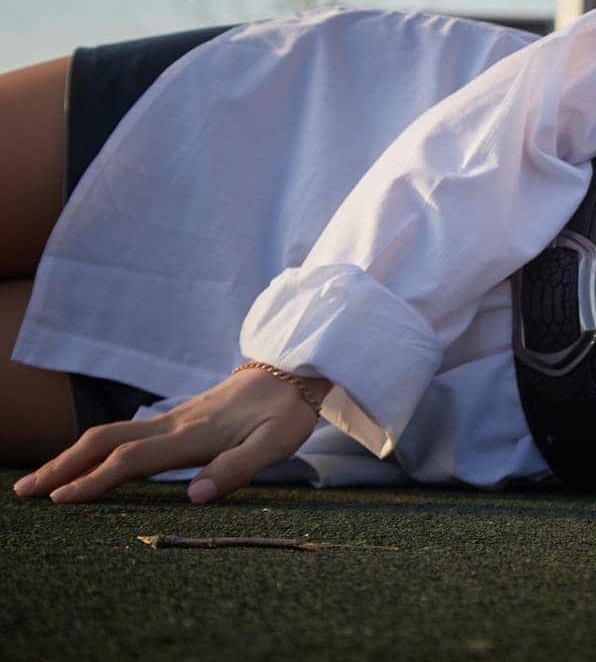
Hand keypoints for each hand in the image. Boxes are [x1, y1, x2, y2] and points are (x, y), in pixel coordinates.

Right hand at [12, 366, 327, 504]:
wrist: (294, 369)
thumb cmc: (286, 412)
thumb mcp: (275, 443)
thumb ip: (237, 469)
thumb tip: (194, 497)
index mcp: (192, 436)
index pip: (132, 459)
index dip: (95, 480)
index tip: (60, 501)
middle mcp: (174, 425)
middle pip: (105, 442)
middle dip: (63, 466)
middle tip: (25, 493)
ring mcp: (174, 419)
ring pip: (111, 435)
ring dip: (73, 456)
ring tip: (42, 481)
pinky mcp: (179, 419)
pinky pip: (125, 433)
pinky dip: (96, 448)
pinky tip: (89, 462)